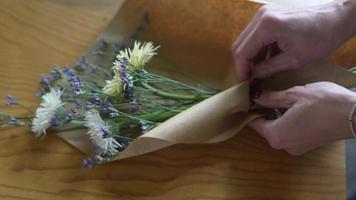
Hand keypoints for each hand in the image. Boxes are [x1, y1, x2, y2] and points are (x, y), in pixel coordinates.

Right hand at [232, 0, 355, 80]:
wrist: (337, 19)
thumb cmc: (320, 39)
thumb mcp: (293, 60)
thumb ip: (267, 69)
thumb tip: (252, 80)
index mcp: (266, 26)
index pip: (242, 52)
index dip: (241, 70)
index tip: (245, 85)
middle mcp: (260, 17)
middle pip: (239, 45)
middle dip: (243, 64)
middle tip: (250, 80)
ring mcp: (263, 14)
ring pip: (245, 40)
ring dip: (249, 57)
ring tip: (257, 72)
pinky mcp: (268, 15)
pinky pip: (255, 35)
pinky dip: (256, 49)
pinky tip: (264, 60)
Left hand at [250, 82, 355, 154]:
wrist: (355, 115)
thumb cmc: (322, 103)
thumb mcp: (294, 95)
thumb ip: (271, 98)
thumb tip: (255, 97)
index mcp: (276, 135)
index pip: (254, 123)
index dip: (251, 109)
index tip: (250, 96)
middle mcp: (283, 146)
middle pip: (265, 128)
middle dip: (263, 112)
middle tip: (262, 94)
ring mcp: (296, 147)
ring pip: (278, 130)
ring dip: (275, 116)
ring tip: (276, 98)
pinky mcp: (307, 145)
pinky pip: (290, 133)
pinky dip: (287, 121)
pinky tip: (291, 107)